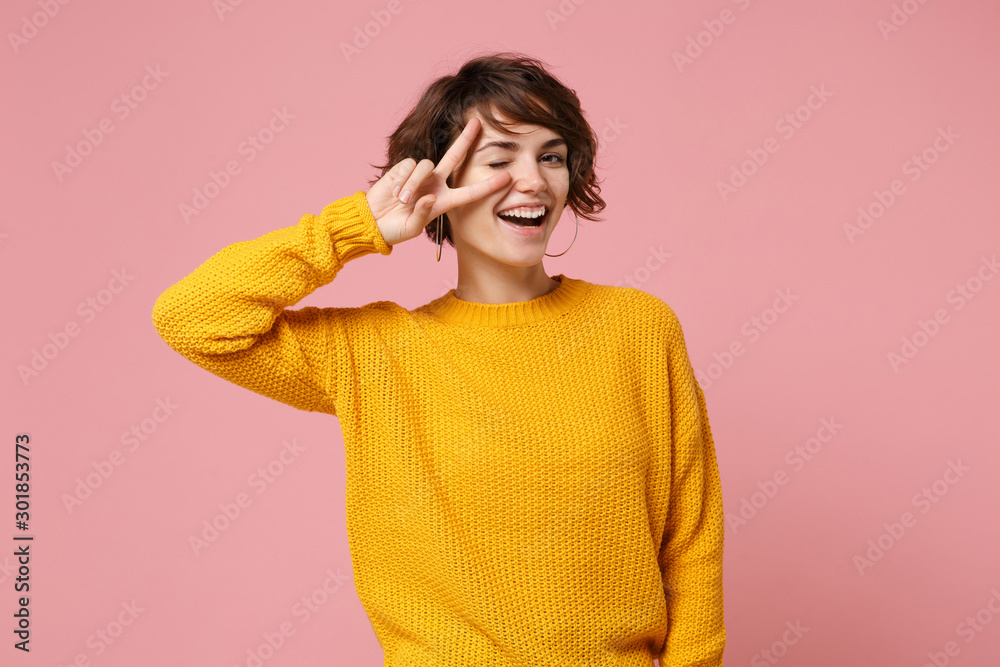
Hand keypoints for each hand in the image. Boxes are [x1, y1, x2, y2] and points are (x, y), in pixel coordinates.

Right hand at [366, 116, 511, 246]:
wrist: (374, 221)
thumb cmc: (396, 229)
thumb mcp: (412, 228)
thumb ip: (422, 214)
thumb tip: (426, 196)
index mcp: (444, 201)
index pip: (471, 192)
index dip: (489, 186)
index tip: (508, 178)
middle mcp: (436, 183)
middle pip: (454, 157)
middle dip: (465, 139)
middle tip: (478, 122)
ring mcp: (420, 174)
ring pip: (426, 165)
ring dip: (414, 184)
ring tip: (403, 200)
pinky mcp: (404, 167)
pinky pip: (410, 166)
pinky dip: (403, 180)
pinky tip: (395, 191)